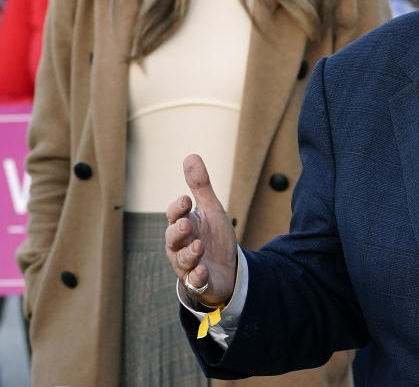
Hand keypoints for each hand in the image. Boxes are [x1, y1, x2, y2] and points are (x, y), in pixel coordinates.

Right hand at [165, 154, 237, 305]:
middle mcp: (180, 246)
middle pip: (172, 238)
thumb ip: (200, 186)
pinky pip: (194, 282)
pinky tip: (203, 272)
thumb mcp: (211, 210)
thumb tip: (190, 155)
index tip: (187, 200)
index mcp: (183, 225)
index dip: (178, 208)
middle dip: (178, 231)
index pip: (174, 215)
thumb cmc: (214, 237)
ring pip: (182, 260)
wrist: (226, 269)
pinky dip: (197, 278)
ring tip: (199, 246)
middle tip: (186, 224)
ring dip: (190, 253)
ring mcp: (188, 265)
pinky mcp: (198, 282)